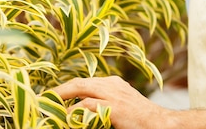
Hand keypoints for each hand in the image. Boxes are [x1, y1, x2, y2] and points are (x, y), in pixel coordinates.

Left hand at [53, 76, 174, 128]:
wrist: (162, 124)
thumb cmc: (141, 120)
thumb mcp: (121, 107)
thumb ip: (104, 106)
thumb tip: (81, 112)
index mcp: (113, 84)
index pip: (85, 82)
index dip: (68, 88)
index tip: (53, 96)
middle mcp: (112, 85)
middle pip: (79, 82)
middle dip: (60, 89)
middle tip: (43, 98)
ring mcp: (114, 94)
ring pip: (81, 89)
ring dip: (62, 97)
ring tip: (48, 105)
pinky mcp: (115, 107)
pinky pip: (89, 105)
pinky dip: (74, 110)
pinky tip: (65, 117)